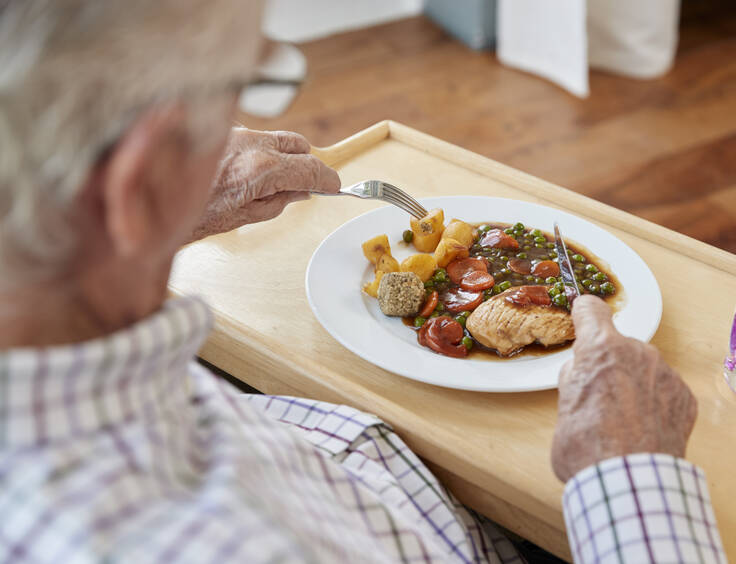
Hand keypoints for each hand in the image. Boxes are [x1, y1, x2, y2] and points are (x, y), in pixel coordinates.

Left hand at [191, 128, 339, 240]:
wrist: (152, 202)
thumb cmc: (193, 216)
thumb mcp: (246, 218)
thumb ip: (280, 201)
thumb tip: (301, 192)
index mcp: (262, 170)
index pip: (311, 168)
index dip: (327, 179)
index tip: (333, 186)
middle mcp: (251, 144)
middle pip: (299, 144)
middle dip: (306, 162)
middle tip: (303, 183)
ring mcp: (234, 133)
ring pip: (275, 137)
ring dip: (281, 155)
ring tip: (270, 180)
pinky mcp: (219, 130)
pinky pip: (249, 136)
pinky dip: (255, 150)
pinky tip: (241, 170)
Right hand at [551, 295, 696, 481]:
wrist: (626, 482)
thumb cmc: (587, 445)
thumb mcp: (563, 404)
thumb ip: (575, 377)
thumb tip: (583, 370)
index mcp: (600, 348)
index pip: (591, 309)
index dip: (583, 314)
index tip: (582, 317)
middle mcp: (637, 351)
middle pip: (618, 345)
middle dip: (608, 363)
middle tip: (597, 396)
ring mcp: (664, 374)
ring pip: (643, 367)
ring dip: (633, 382)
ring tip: (622, 418)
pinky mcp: (684, 396)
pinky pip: (663, 389)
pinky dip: (654, 402)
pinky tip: (642, 427)